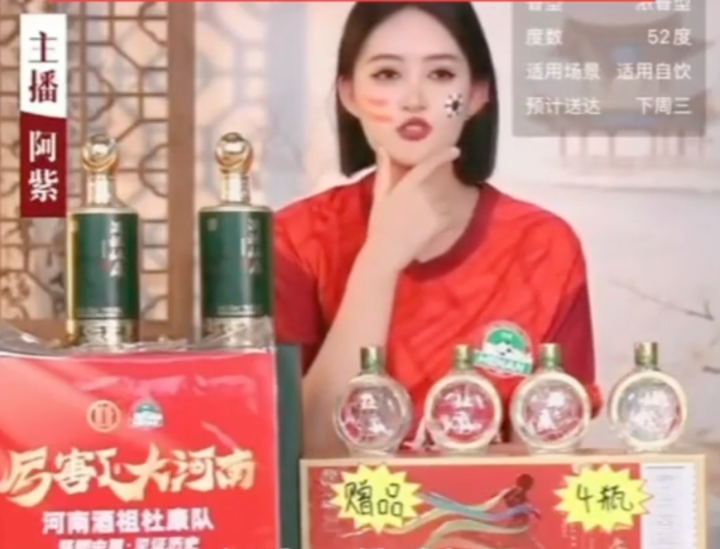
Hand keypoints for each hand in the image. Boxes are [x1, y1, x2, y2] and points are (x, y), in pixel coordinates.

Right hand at [363, 146, 459, 272]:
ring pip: (445, 198)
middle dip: (444, 181)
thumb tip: (383, 149)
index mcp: (406, 186)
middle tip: (441, 184)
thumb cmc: (380, 224)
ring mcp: (432, 209)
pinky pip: (448, 214)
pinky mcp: (439, 222)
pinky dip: (447, 215)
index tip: (455, 150)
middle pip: (440, 182)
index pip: (427, 166)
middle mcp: (422, 195)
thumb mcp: (379, 196)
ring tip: (438, 204)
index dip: (442, 156)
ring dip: (446, 199)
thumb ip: (384, 172)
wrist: (388, 250)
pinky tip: (437, 221)